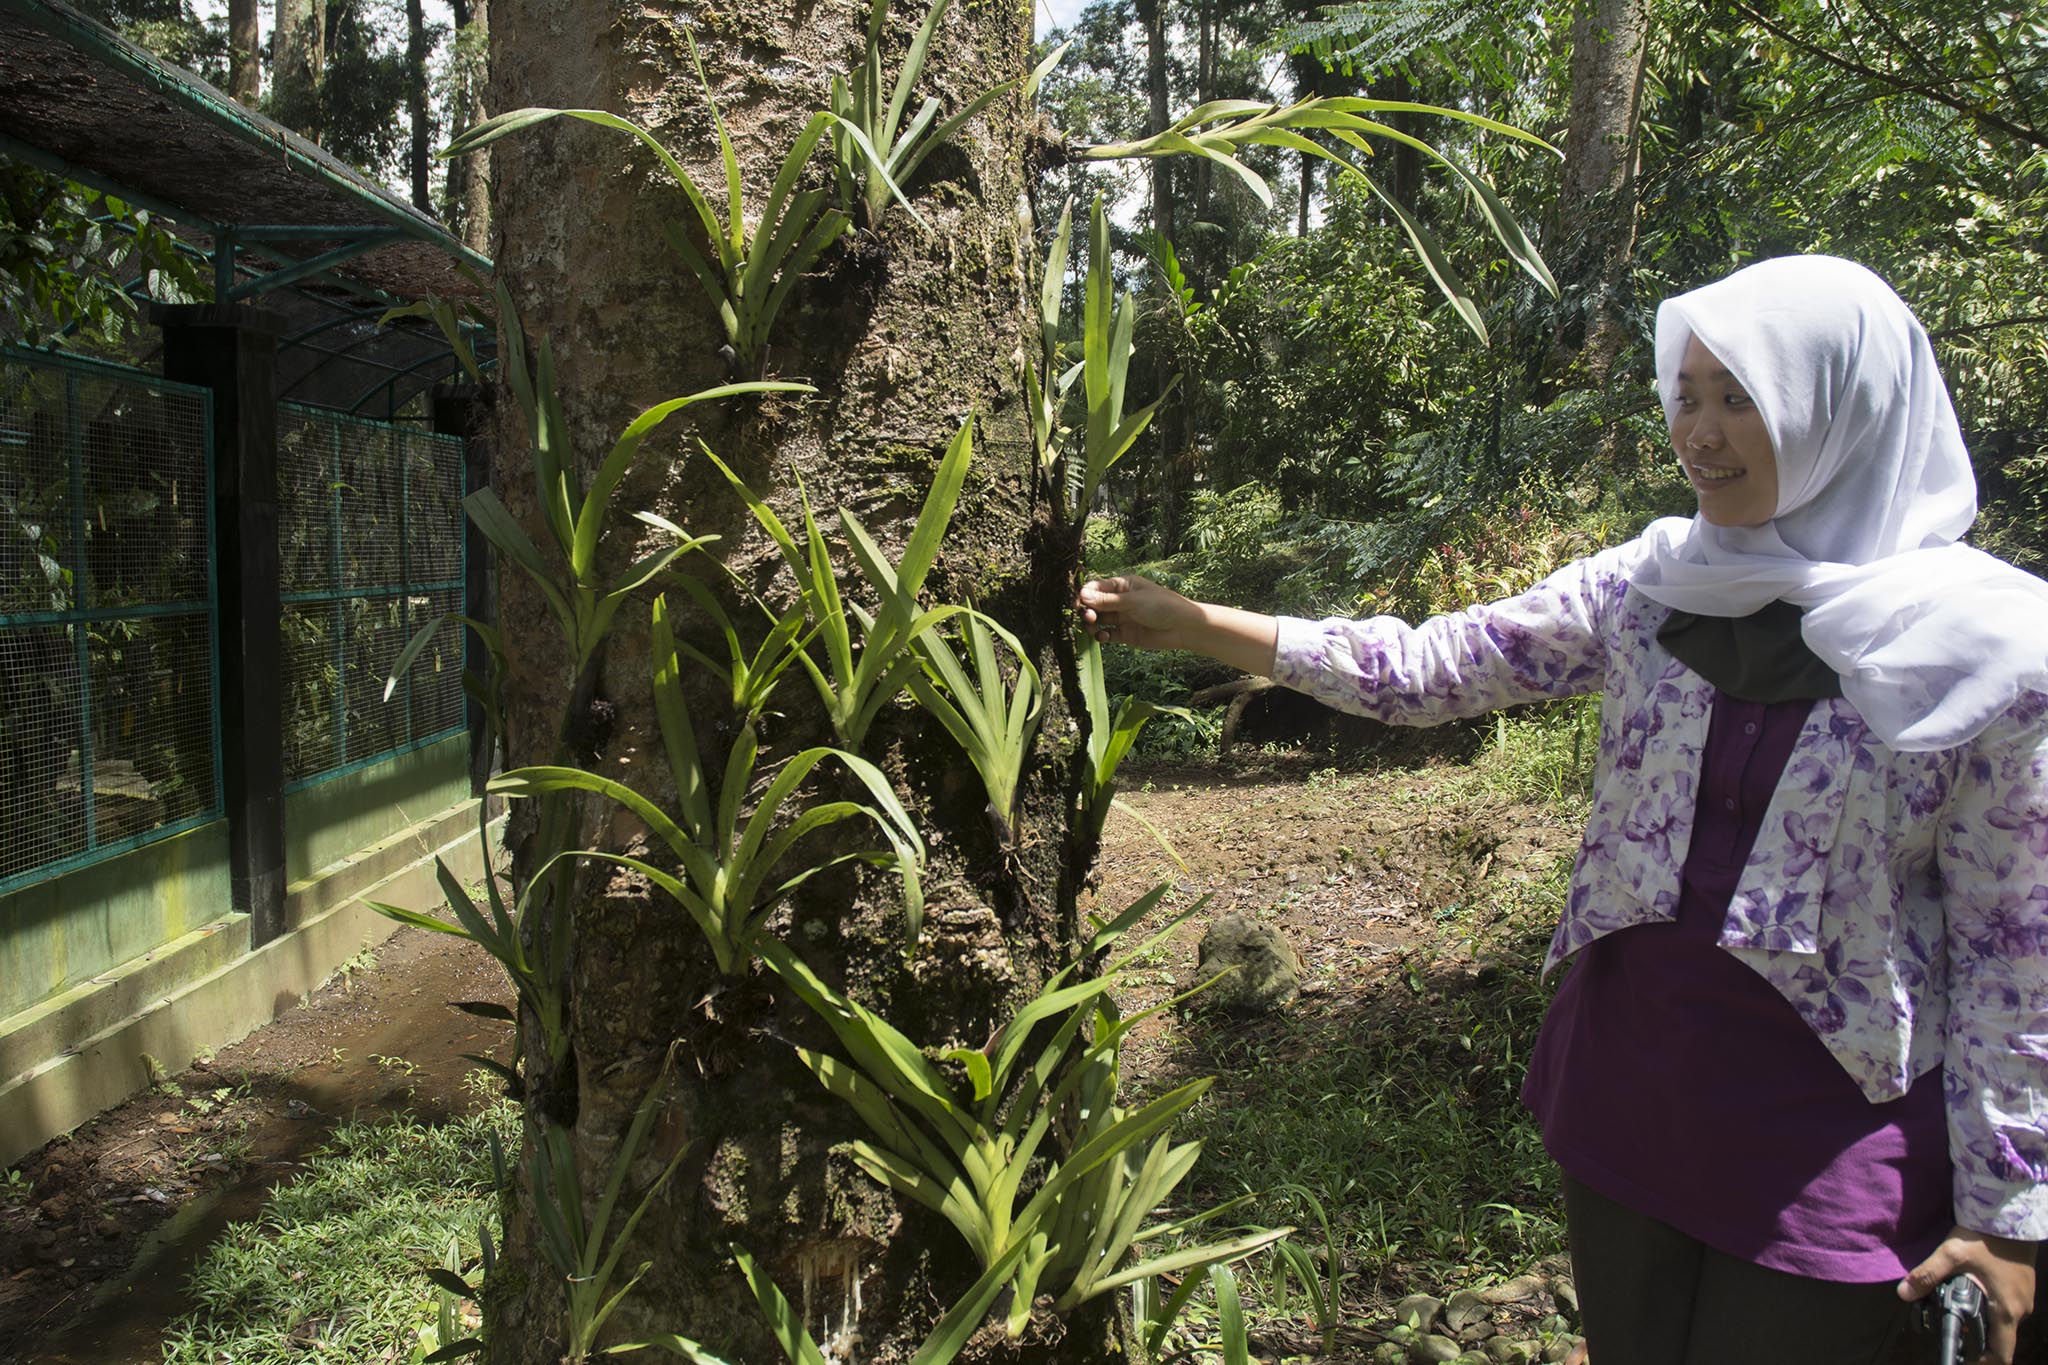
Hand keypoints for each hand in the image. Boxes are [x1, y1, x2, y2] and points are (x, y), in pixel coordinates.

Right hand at [1075, 575, 1201, 651]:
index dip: (1085, 595)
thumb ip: (1106, 600)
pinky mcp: (1125, 634)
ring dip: (1092, 624)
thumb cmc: (1161, 605)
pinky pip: (1107, 634)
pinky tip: (1104, 636)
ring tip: (1093, 627)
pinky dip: (1102, 636)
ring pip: (1099, 620)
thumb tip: (1082, 595)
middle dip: (1087, 610)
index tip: (1079, 602)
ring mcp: (1122, 618)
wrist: (1183, 627)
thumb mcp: (1132, 600)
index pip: (1096, 587)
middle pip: (1095, 604)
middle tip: (1088, 617)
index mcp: (1122, 585)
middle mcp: (1120, 600)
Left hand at [1900, 1227, 2036, 1363]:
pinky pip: (2006, 1307)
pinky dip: (1990, 1309)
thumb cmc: (1985, 1236)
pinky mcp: (2021, 1288)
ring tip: (1956, 1313)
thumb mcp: (1951, 1254)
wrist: (2010, 1215)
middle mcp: (2020, 1310)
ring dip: (1983, 1324)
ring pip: (2003, 1323)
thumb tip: (1904, 1293)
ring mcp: (2023, 1299)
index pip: (2001, 1354)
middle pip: (2000, 1340)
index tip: (1966, 1362)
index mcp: (2006, 1310)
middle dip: (1978, 1343)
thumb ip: (1927, 1275)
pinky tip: (1971, 1295)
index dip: (1984, 1364)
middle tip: (1954, 1336)